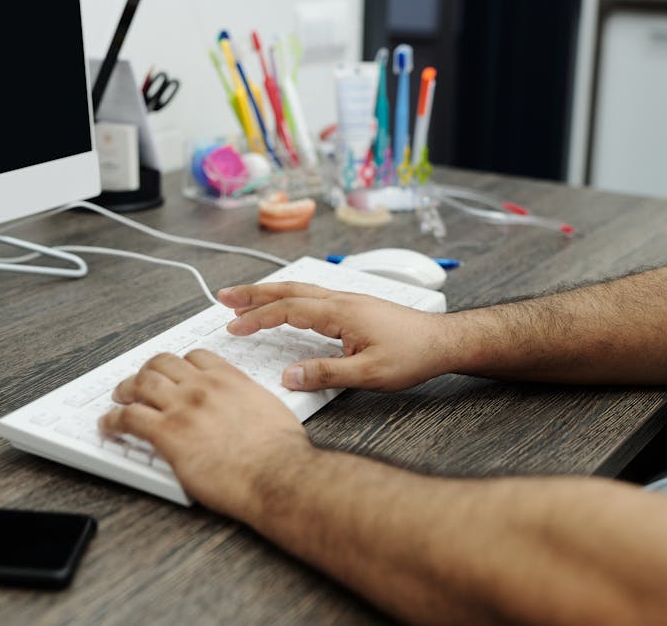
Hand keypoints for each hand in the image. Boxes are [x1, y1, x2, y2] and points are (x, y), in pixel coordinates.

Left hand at [99, 350, 314, 519]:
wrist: (277, 475)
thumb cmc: (280, 452)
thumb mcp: (269, 410)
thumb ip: (248, 403)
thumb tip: (245, 411)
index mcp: (229, 380)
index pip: (195, 357)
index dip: (177, 364)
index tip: (172, 373)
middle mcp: (202, 387)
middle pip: (161, 364)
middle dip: (146, 372)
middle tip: (137, 384)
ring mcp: (182, 407)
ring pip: (139, 384)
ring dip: (124, 391)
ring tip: (118, 400)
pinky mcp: (167, 434)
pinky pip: (128, 418)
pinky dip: (112, 421)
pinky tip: (109, 426)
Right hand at [218, 282, 454, 391]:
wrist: (443, 341)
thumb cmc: (413, 355)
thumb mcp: (368, 374)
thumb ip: (326, 374)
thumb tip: (289, 376)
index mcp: (340, 312)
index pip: (287, 310)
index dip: (257, 318)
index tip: (233, 327)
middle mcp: (341, 300)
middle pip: (288, 290)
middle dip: (253, 294)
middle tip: (224, 295)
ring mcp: (347, 301)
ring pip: (299, 290)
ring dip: (269, 292)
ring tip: (245, 298)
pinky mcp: (353, 307)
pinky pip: (311, 296)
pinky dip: (288, 298)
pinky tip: (285, 306)